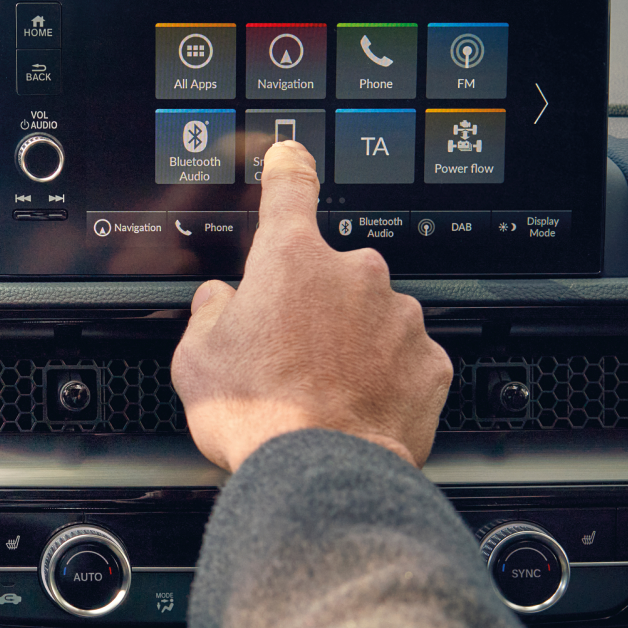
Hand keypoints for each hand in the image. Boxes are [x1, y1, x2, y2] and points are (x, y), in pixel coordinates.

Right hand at [171, 140, 453, 471]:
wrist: (320, 472)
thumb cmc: (256, 413)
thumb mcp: (197, 358)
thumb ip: (210, 314)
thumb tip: (219, 301)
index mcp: (291, 261)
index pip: (290, 191)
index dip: (288, 167)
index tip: (292, 155)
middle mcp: (353, 276)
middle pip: (330, 274)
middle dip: (312, 304)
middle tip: (287, 354)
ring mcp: (399, 317)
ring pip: (371, 316)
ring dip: (351, 342)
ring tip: (320, 391)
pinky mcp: (430, 362)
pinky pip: (404, 358)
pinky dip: (384, 376)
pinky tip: (355, 407)